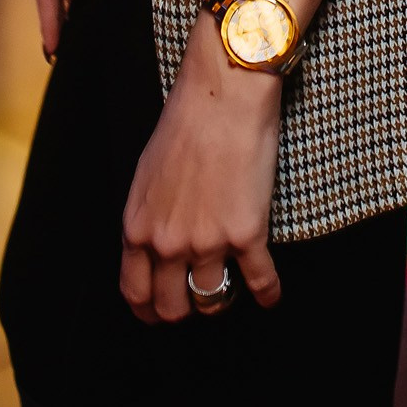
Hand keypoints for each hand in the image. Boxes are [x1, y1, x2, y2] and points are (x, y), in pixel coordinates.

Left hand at [120, 15, 282, 322]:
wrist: (224, 95)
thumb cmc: (187, 121)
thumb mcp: (148, 174)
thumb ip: (150, 215)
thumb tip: (157, 241)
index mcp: (138, 228)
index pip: (135, 292)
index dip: (149, 310)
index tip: (161, 311)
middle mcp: (168, 243)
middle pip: (171, 307)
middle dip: (185, 311)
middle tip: (198, 303)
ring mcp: (208, 242)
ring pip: (212, 300)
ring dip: (224, 302)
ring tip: (235, 292)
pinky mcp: (247, 233)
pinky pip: (259, 281)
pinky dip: (267, 294)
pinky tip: (271, 295)